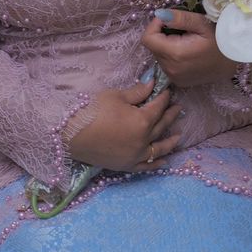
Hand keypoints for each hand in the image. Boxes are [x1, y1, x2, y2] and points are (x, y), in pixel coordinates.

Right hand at [66, 77, 180, 172]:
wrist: (72, 134)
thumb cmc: (93, 111)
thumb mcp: (116, 96)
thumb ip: (138, 92)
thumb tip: (152, 85)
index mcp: (142, 121)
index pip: (158, 107)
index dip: (164, 97)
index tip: (169, 90)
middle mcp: (143, 140)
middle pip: (161, 126)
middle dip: (170, 115)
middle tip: (178, 107)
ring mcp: (135, 155)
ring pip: (159, 149)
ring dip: (170, 141)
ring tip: (179, 135)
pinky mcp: (126, 165)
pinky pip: (146, 166)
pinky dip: (157, 163)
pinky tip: (165, 160)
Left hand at [141, 9, 239, 86]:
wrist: (234, 60)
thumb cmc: (219, 39)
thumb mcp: (201, 23)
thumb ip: (179, 18)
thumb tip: (159, 14)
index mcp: (175, 54)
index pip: (147, 38)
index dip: (154, 25)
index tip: (168, 19)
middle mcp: (170, 69)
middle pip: (152, 47)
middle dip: (162, 34)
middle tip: (181, 28)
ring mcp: (174, 78)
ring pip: (158, 55)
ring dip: (166, 44)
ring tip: (185, 39)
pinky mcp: (178, 81)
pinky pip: (165, 64)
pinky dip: (171, 55)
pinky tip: (186, 50)